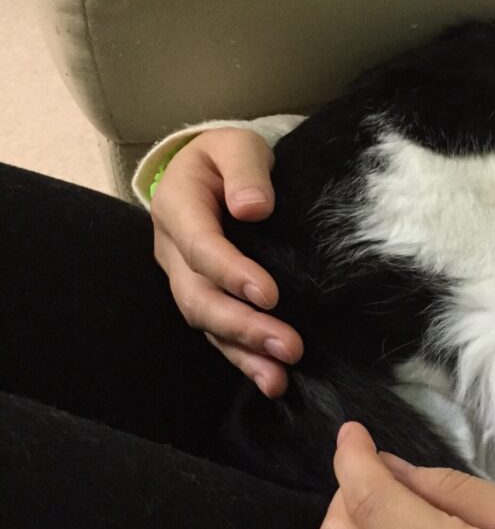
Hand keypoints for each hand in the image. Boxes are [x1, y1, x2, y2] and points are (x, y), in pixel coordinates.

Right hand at [151, 127, 302, 395]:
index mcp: (176, 208)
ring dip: (243, 353)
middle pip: (199, 297)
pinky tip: (272, 382)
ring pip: (206, 324)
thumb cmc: (230, 157)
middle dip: (242, 326)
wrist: (217, 169)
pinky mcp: (207, 298)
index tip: (270, 295)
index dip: (231, 273)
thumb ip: (245, 171)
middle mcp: (173, 251)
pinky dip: (244, 360)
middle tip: (288, 346)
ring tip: (278, 377)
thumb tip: (253, 207)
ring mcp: (186, 279)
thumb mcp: (237, 146)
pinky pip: (219, 335)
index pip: (200, 247)